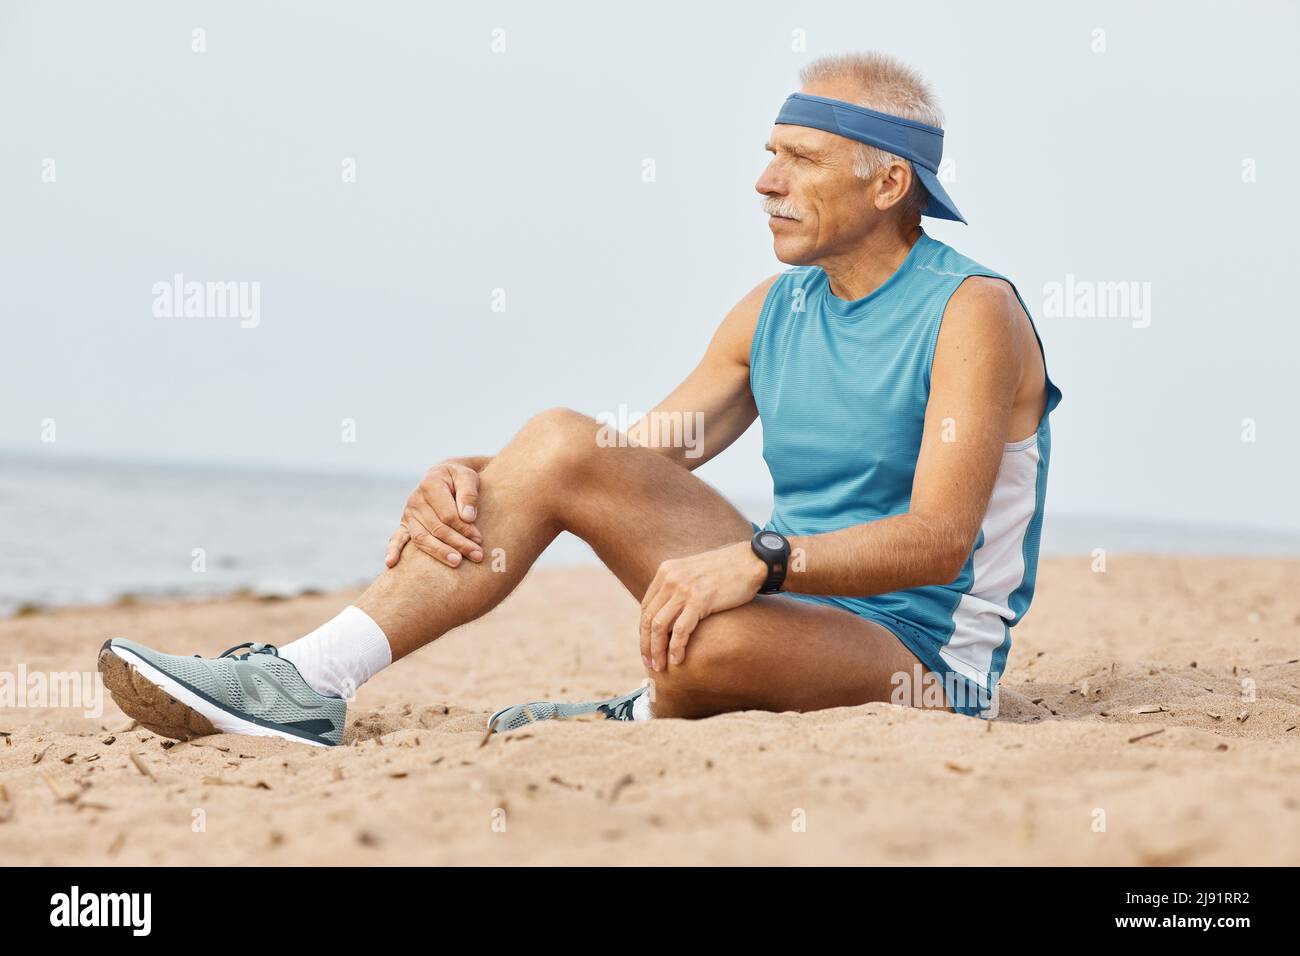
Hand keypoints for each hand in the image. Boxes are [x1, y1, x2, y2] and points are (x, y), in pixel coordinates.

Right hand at [385, 461, 483, 567]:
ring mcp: (408, 513)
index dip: (464, 529)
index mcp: (430, 485)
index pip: (448, 514)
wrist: (444, 475)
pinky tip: (391, 563)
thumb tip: (468, 517)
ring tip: (456, 562)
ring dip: (439, 552)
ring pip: (422, 538)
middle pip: (437, 528)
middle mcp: (415, 500)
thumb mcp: (467, 477)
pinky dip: (393, 550)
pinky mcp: (405, 524)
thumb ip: (468, 494)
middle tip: (477, 555)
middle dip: (458, 543)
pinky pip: (397, 538)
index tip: (479, 539)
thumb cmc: (459, 478)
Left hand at [639, 541, 766, 671]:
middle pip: (648, 618)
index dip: (643, 630)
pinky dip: (676, 647)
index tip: (647, 648)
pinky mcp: (700, 600)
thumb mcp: (694, 573)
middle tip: (649, 663)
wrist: (750, 561)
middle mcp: (670, 579)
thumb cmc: (727, 571)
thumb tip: (671, 613)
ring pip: (659, 626)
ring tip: (660, 666)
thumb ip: (679, 587)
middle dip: (646, 644)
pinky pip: (681, 629)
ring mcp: (684, 589)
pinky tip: (678, 659)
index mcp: (666, 571)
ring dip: (657, 650)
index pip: (646, 606)